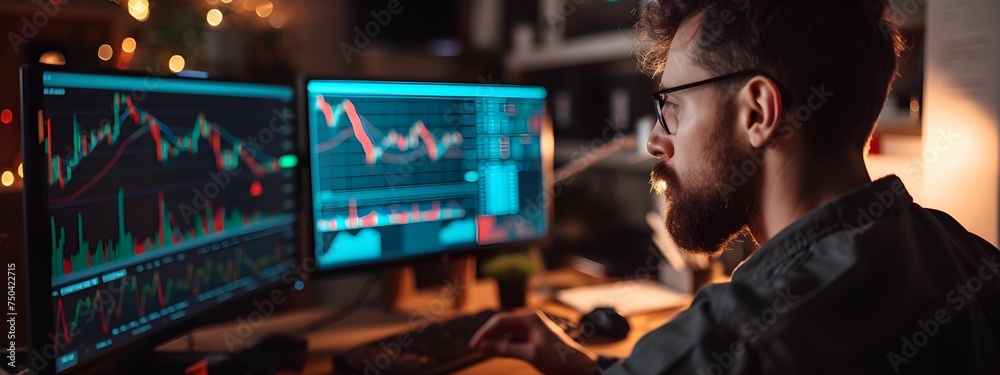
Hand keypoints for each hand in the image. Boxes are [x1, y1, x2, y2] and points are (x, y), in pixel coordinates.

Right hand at [469, 310, 598, 374]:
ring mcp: (532, 330)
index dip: (484, 333)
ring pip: (507, 333)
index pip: (500, 321)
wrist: (580, 367)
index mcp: (530, 318)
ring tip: (485, 352)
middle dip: (488, 336)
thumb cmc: (561, 358)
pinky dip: (504, 346)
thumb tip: (484, 347)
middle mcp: (530, 321)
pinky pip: (514, 340)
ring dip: (495, 341)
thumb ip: (505, 350)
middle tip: (475, 348)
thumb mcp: (530, 354)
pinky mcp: (534, 339)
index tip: (474, 344)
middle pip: (502, 325)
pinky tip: (498, 353)